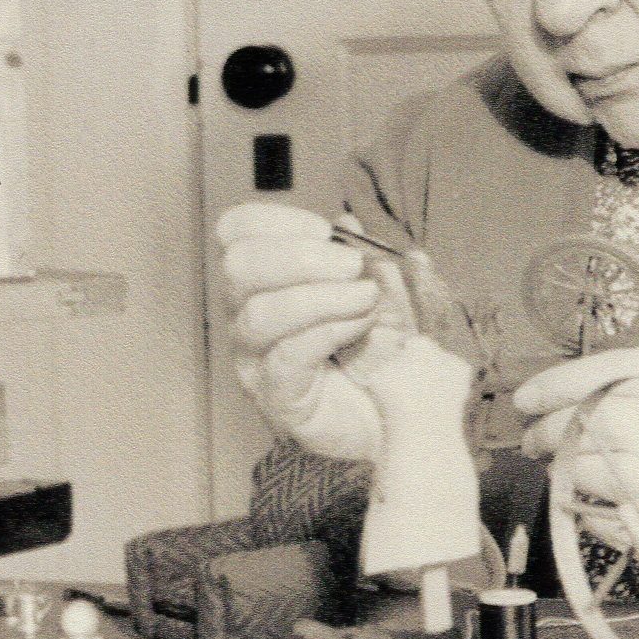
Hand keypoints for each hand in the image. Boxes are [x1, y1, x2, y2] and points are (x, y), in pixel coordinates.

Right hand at [215, 200, 417, 464]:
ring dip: (323, 297)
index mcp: (265, 281)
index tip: (326, 230)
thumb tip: (348, 225)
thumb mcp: (384, 290)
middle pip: (239, 265)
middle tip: (352, 266)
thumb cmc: (385, 352)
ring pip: (260, 313)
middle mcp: (248, 317)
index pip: (236, 231)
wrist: (402, 418)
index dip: (278, 220)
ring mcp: (256, 362)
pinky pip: (287, 357)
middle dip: (301, 256)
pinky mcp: (277, 401)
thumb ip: (364, 256)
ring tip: (367, 299)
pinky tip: (360, 327)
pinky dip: (329, 331)